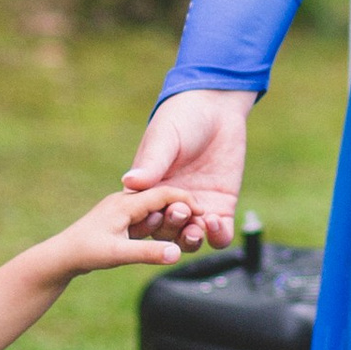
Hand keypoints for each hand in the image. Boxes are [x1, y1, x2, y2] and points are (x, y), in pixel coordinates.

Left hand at [33, 184, 196, 284]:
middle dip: (184, 210)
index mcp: (127, 202)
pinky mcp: (122, 221)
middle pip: (164, 199)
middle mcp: (127, 201)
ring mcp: (124, 210)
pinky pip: (149, 218)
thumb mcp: (117, 253)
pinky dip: (162, 225)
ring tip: (188, 230)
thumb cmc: (84, 251)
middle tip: (202, 223)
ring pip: (157, 209)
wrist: (60, 256)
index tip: (206, 214)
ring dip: (173, 219)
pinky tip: (168, 234)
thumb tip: (177, 254)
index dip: (188, 202)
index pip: (165, 193)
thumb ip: (148, 252)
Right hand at [122, 87, 254, 248]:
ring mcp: (197, 207)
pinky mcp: (222, 207)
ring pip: (190, 240)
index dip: (149, 220)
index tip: (157, 211)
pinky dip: (217, 236)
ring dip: (191, 240)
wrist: (217, 109)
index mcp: (150, 190)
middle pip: (166, 233)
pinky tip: (216, 223)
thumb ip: (151, 163)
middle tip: (180, 211)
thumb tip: (128, 182)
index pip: (145, 217)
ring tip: (197, 227)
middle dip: (171, 228)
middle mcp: (171, 204)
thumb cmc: (182, 118)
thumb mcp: (164, 139)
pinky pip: (219, 235)